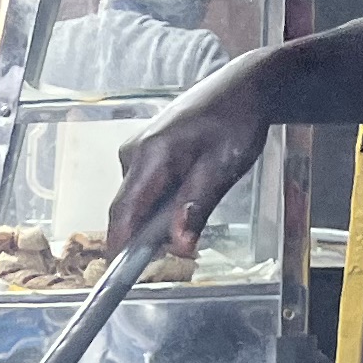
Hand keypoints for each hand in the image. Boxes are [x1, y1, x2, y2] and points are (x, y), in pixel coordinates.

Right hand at [105, 52, 278, 267]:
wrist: (242, 87)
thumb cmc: (236, 121)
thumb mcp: (223, 168)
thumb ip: (196, 206)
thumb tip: (178, 244)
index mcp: (150, 156)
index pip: (123, 212)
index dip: (120, 247)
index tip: (125, 275)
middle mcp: (133, 154)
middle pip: (129, 211)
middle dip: (151, 234)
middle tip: (189, 243)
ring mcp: (135, 153)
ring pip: (138, 202)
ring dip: (160, 217)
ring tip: (199, 201)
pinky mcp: (143, 154)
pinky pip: (144, 189)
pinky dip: (162, 202)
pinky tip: (190, 191)